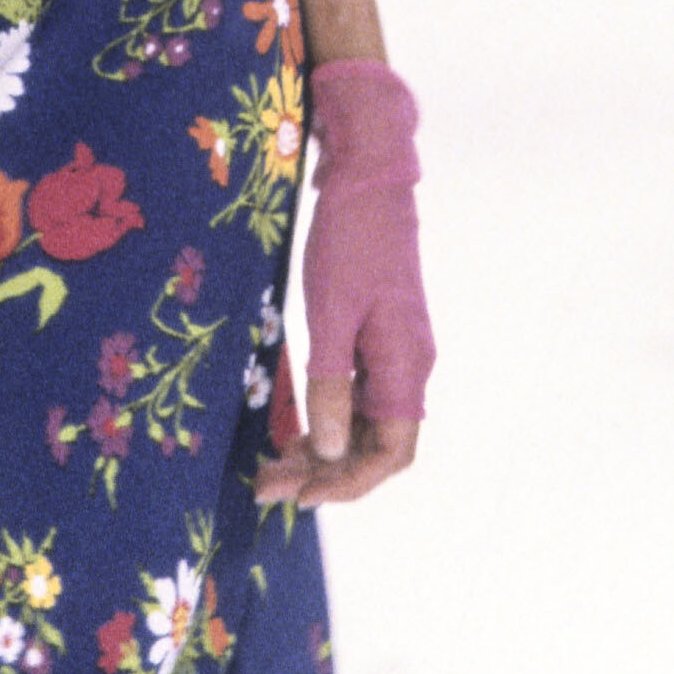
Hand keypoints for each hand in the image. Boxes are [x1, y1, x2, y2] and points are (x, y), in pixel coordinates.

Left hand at [255, 59, 432, 509]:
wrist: (367, 177)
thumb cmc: (350, 242)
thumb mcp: (331, 316)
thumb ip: (330, 386)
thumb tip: (326, 451)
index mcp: (405, 367)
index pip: (390, 453)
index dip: (349, 483)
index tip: (301, 496)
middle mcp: (406, 366)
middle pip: (373, 444)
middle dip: (323, 471)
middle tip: (266, 485)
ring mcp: (392, 350)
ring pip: (361, 421)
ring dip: (320, 446)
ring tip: (269, 464)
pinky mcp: (375, 333)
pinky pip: (355, 393)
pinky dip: (324, 415)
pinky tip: (291, 424)